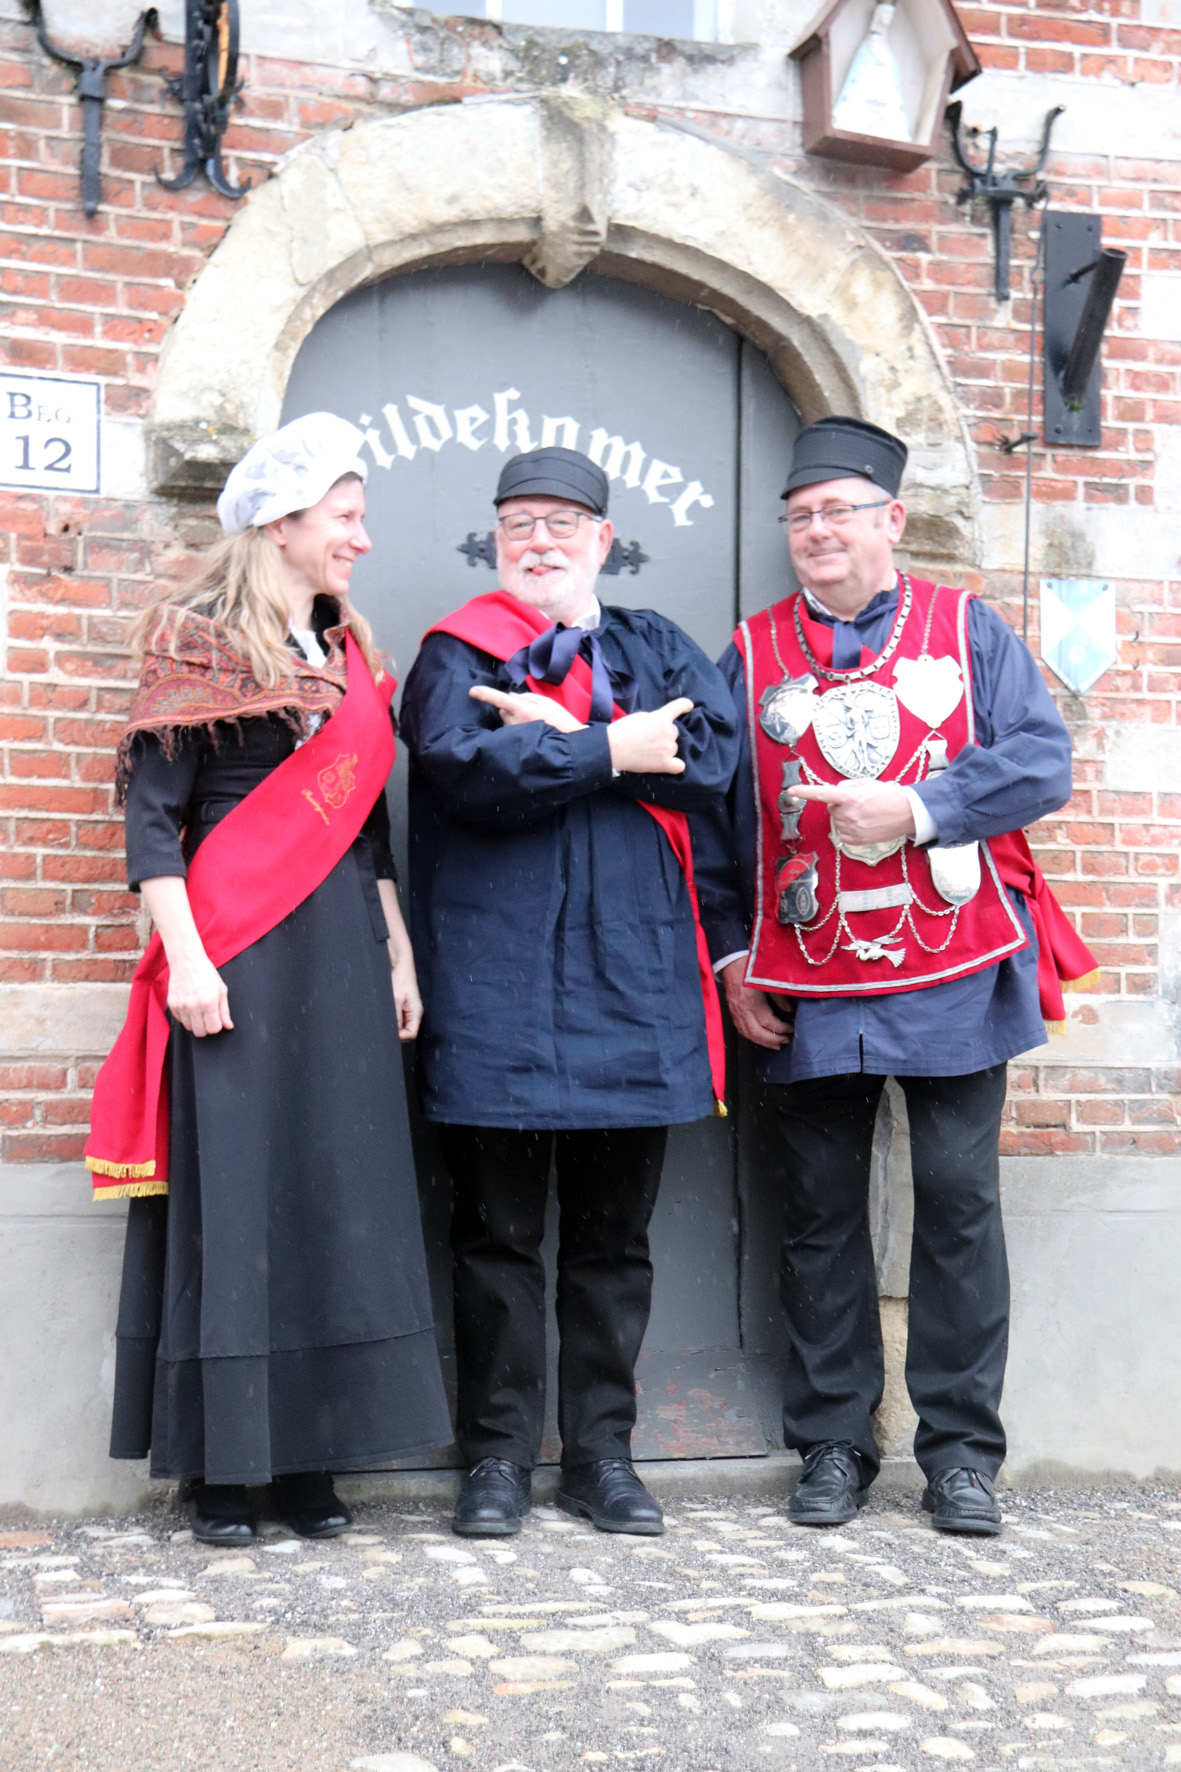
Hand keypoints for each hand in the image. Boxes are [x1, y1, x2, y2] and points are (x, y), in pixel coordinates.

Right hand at [166, 948, 231, 1037]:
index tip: (217, 1019)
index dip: (217, 1026)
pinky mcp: (172, 1005)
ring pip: (189, 1028)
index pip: (213, 1029)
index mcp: (209, 1003)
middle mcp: (194, 1006)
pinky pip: (180, 1020)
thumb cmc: (207, 974)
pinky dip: (186, 1017)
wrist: (187, 961)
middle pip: (200, 1033)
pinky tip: (190, 1005)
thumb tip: (229, 1026)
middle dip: (206, 1027)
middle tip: (208, 1017)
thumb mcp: (221, 990)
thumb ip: (225, 1010)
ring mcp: (181, 1006)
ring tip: (199, 1010)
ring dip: (195, 1023)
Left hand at [391, 951, 422, 1041]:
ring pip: (402, 1026)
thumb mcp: (395, 999)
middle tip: (385, 1026)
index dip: (400, 1036)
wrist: (400, 964)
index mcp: (416, 1012)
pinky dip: (393, 1019)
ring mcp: (409, 1010)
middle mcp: (414, 1013)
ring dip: (394, 1025)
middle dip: (396, 1032)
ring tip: (385, 1018)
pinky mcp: (404, 1006)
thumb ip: (395, 1017)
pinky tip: (387, 1014)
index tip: (389, 1032)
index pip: (411, 1034)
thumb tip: (392, 1032)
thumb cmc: (401, 979)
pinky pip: (399, 1019)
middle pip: (407, 1032)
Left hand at [469, 684, 584, 732]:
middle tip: (528, 711)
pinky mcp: (515, 742)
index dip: (485, 694)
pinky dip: (517, 728)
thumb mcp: (546, 702)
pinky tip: (531, 731)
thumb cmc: (559, 720)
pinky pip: (510, 731)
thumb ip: (526, 697)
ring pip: (506, 720)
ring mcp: (513, 734)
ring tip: (533, 723)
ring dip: (514, 718)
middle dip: (509, 708)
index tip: (472, 691)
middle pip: (502, 709)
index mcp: (522, 709)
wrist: (568, 743)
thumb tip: (510, 697)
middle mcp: (514, 722)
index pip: (499, 700)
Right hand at [607, 697, 693, 774]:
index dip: (684, 705)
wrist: (613, 748)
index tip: (688, 705)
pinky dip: (675, 764)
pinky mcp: (664, 764)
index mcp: (661, 718)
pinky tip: (668, 763)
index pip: (677, 707)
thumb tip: (658, 725)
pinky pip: (679, 766)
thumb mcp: (638, 716)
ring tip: (650, 751)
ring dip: (665, 747)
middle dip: (664, 733)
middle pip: (674, 731)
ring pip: (673, 747)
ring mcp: (668, 749)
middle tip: (649, 738)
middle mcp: (668, 732)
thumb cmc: (621, 730)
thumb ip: (653, 718)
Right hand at [721, 957, 791, 1050]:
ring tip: (776, 1045)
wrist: (731, 962)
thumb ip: (779, 997)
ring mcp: (735, 1012)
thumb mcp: (768, 981)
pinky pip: (741, 1030)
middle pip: (757, 1032)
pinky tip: (761, 1039)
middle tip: (785, 1040)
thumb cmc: (751, 969)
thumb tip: (789, 1011)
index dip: (781, 1028)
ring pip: (748, 1034)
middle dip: (773, 1039)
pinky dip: (752, 1037)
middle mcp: (742, 1009)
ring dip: (763, 1042)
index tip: (791, 1029)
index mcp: (751, 1001)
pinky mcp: (732, 1012)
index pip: (768, 1022)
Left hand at [786, 778, 914, 845]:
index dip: (805, 792)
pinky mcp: (855, 840)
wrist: (906, 813)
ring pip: (837, 821)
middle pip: (831, 809)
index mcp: (849, 797)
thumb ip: (847, 786)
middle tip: (859, 803)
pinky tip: (864, 824)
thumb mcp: (866, 783)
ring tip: (865, 814)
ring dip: (846, 817)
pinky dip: (849, 829)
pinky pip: (842, 834)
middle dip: (840, 805)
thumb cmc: (887, 796)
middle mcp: (848, 814)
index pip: (822, 793)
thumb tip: (835, 792)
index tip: (791, 791)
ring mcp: (851, 829)